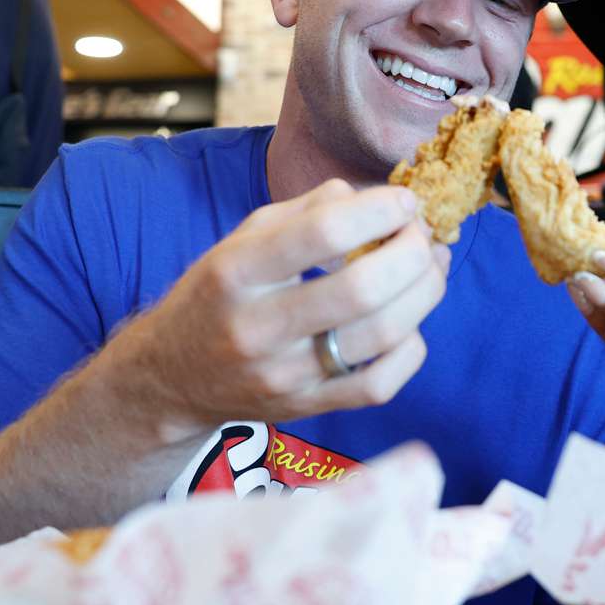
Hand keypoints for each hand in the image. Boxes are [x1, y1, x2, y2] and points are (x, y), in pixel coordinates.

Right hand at [112, 179, 449, 439]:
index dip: (379, 211)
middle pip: (362, 289)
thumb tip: (376, 198)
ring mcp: (286, 375)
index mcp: (236, 272)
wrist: (171, 379)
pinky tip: (408, 323)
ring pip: (381, 336)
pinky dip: (411, 347)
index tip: (404, 201)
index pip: (322, 233)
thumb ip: (307, 211)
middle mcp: (258, 327)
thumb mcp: (242, 240)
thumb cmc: (219, 295)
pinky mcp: (308, 407)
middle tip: (425, 235)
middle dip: (413, 253)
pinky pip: (381, 383)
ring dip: (425, 292)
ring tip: (433, 267)